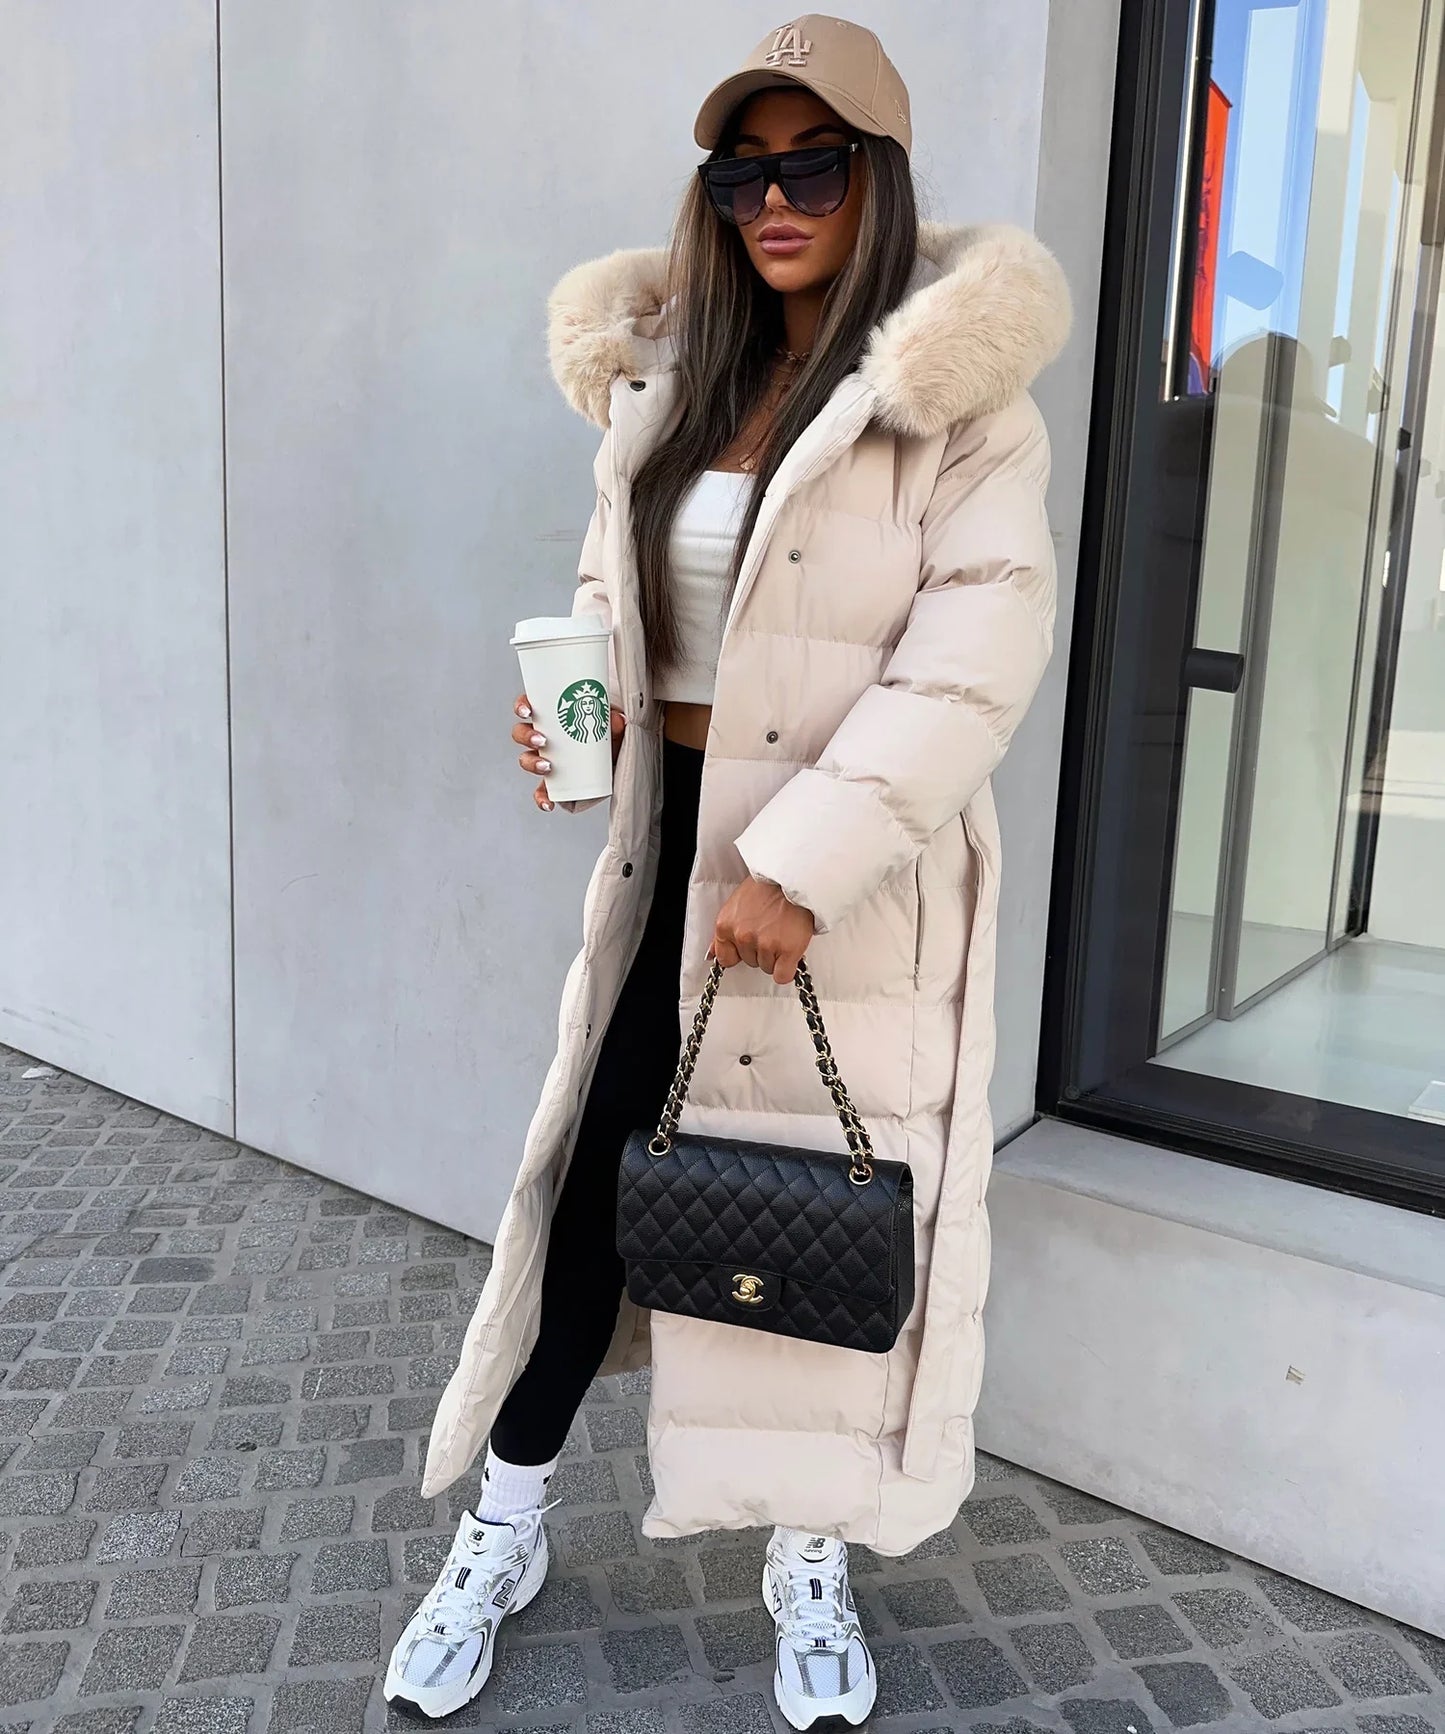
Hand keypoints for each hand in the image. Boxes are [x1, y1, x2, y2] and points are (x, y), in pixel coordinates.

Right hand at [513, 694, 624, 812]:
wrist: (613, 762)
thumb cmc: (605, 736)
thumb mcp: (610, 726)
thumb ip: (614, 722)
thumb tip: (618, 719)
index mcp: (550, 718)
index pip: (529, 707)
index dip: (522, 707)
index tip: (528, 711)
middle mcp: (543, 738)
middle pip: (521, 734)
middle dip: (526, 736)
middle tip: (542, 741)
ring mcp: (546, 759)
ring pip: (526, 760)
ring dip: (532, 763)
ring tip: (548, 767)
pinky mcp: (554, 782)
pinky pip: (541, 791)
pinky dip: (542, 798)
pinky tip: (549, 803)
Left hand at [712, 876, 815, 984]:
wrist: (795, 877)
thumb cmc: (768, 887)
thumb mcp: (737, 904)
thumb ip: (725, 931)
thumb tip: (712, 954)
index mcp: (726, 925)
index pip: (725, 959)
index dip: (740, 953)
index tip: (751, 944)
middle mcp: (743, 936)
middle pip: (750, 962)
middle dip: (761, 950)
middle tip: (772, 929)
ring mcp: (765, 944)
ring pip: (767, 968)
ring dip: (776, 956)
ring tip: (783, 932)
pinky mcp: (787, 951)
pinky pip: (782, 976)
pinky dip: (787, 968)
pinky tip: (790, 952)